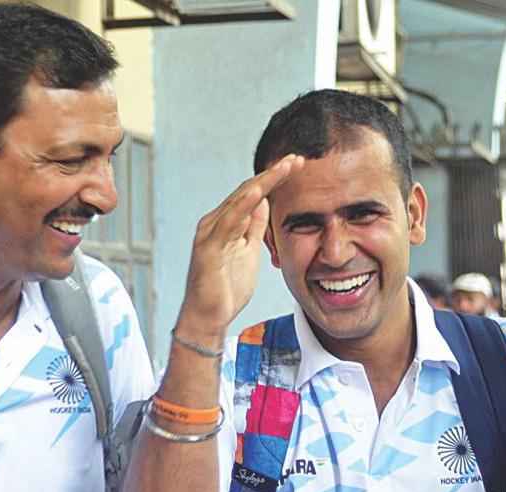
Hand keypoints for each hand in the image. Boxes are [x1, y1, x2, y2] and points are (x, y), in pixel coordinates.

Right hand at [175, 155, 303, 339]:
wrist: (207, 318)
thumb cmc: (226, 289)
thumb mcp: (248, 252)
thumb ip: (253, 227)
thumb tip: (264, 203)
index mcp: (226, 223)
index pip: (252, 194)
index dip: (274, 179)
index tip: (296, 166)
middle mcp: (215, 222)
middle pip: (248, 190)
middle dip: (274, 173)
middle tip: (297, 159)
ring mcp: (210, 232)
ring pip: (240, 199)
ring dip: (266, 181)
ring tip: (287, 166)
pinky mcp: (209, 246)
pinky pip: (229, 220)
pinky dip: (245, 203)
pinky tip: (261, 191)